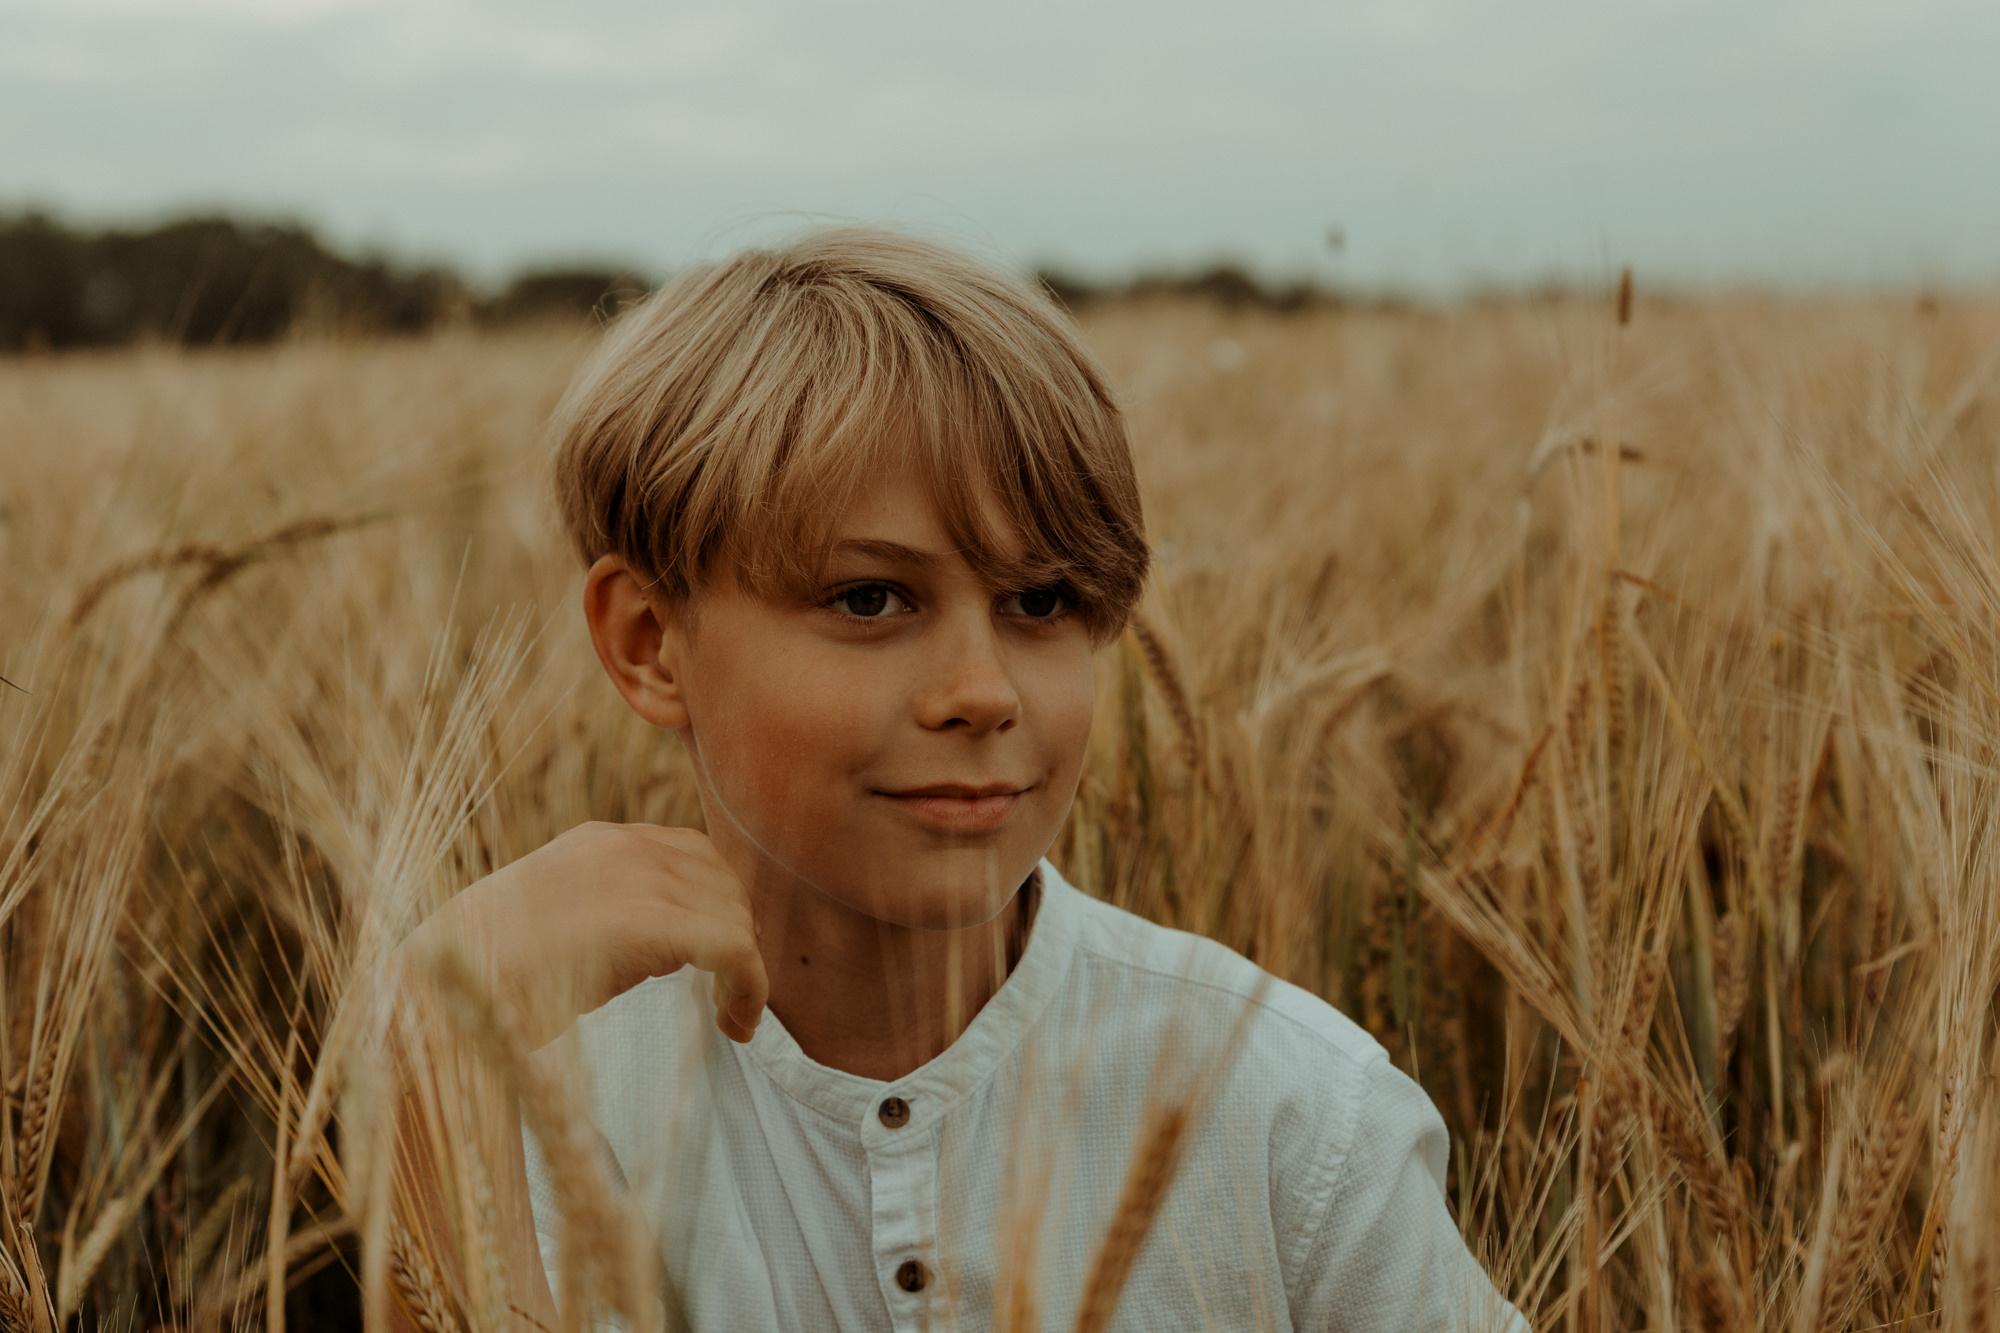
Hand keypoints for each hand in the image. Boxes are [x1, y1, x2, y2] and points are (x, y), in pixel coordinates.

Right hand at [401, 823, 768, 1049]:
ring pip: (735, 916)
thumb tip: (663, 947)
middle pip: (723, 882)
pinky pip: (735, 949)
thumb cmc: (487, 975)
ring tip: (733, 1014)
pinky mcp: (648, 924)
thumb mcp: (556, 923)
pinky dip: (751, 988)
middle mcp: (624, 848)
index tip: (718, 958)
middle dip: (737, 935)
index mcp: (600, 842)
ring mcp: (636, 881)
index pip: (693, 854)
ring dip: (745, 968)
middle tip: (732, 990)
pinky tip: (738, 1026)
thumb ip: (611, 916)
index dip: (718, 905)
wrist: (433, 993)